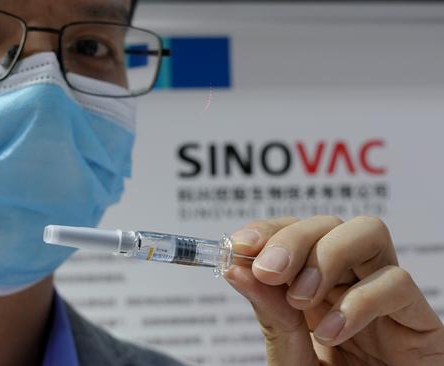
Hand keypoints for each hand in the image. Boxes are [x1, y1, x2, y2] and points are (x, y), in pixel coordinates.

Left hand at [223, 216, 443, 365]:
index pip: (295, 232)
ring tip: (300, 299)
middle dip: (293, 239)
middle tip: (268, 272)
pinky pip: (396, 283)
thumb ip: (269, 314)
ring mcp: (385, 298)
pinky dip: (358, 301)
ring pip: (369, 233)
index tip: (240, 246)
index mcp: (314, 286)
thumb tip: (235, 267)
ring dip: (327, 256)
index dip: (268, 230)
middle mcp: (350, 283)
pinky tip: (332, 333)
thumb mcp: (288, 353)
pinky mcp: (419, 322)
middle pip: (329, 224)